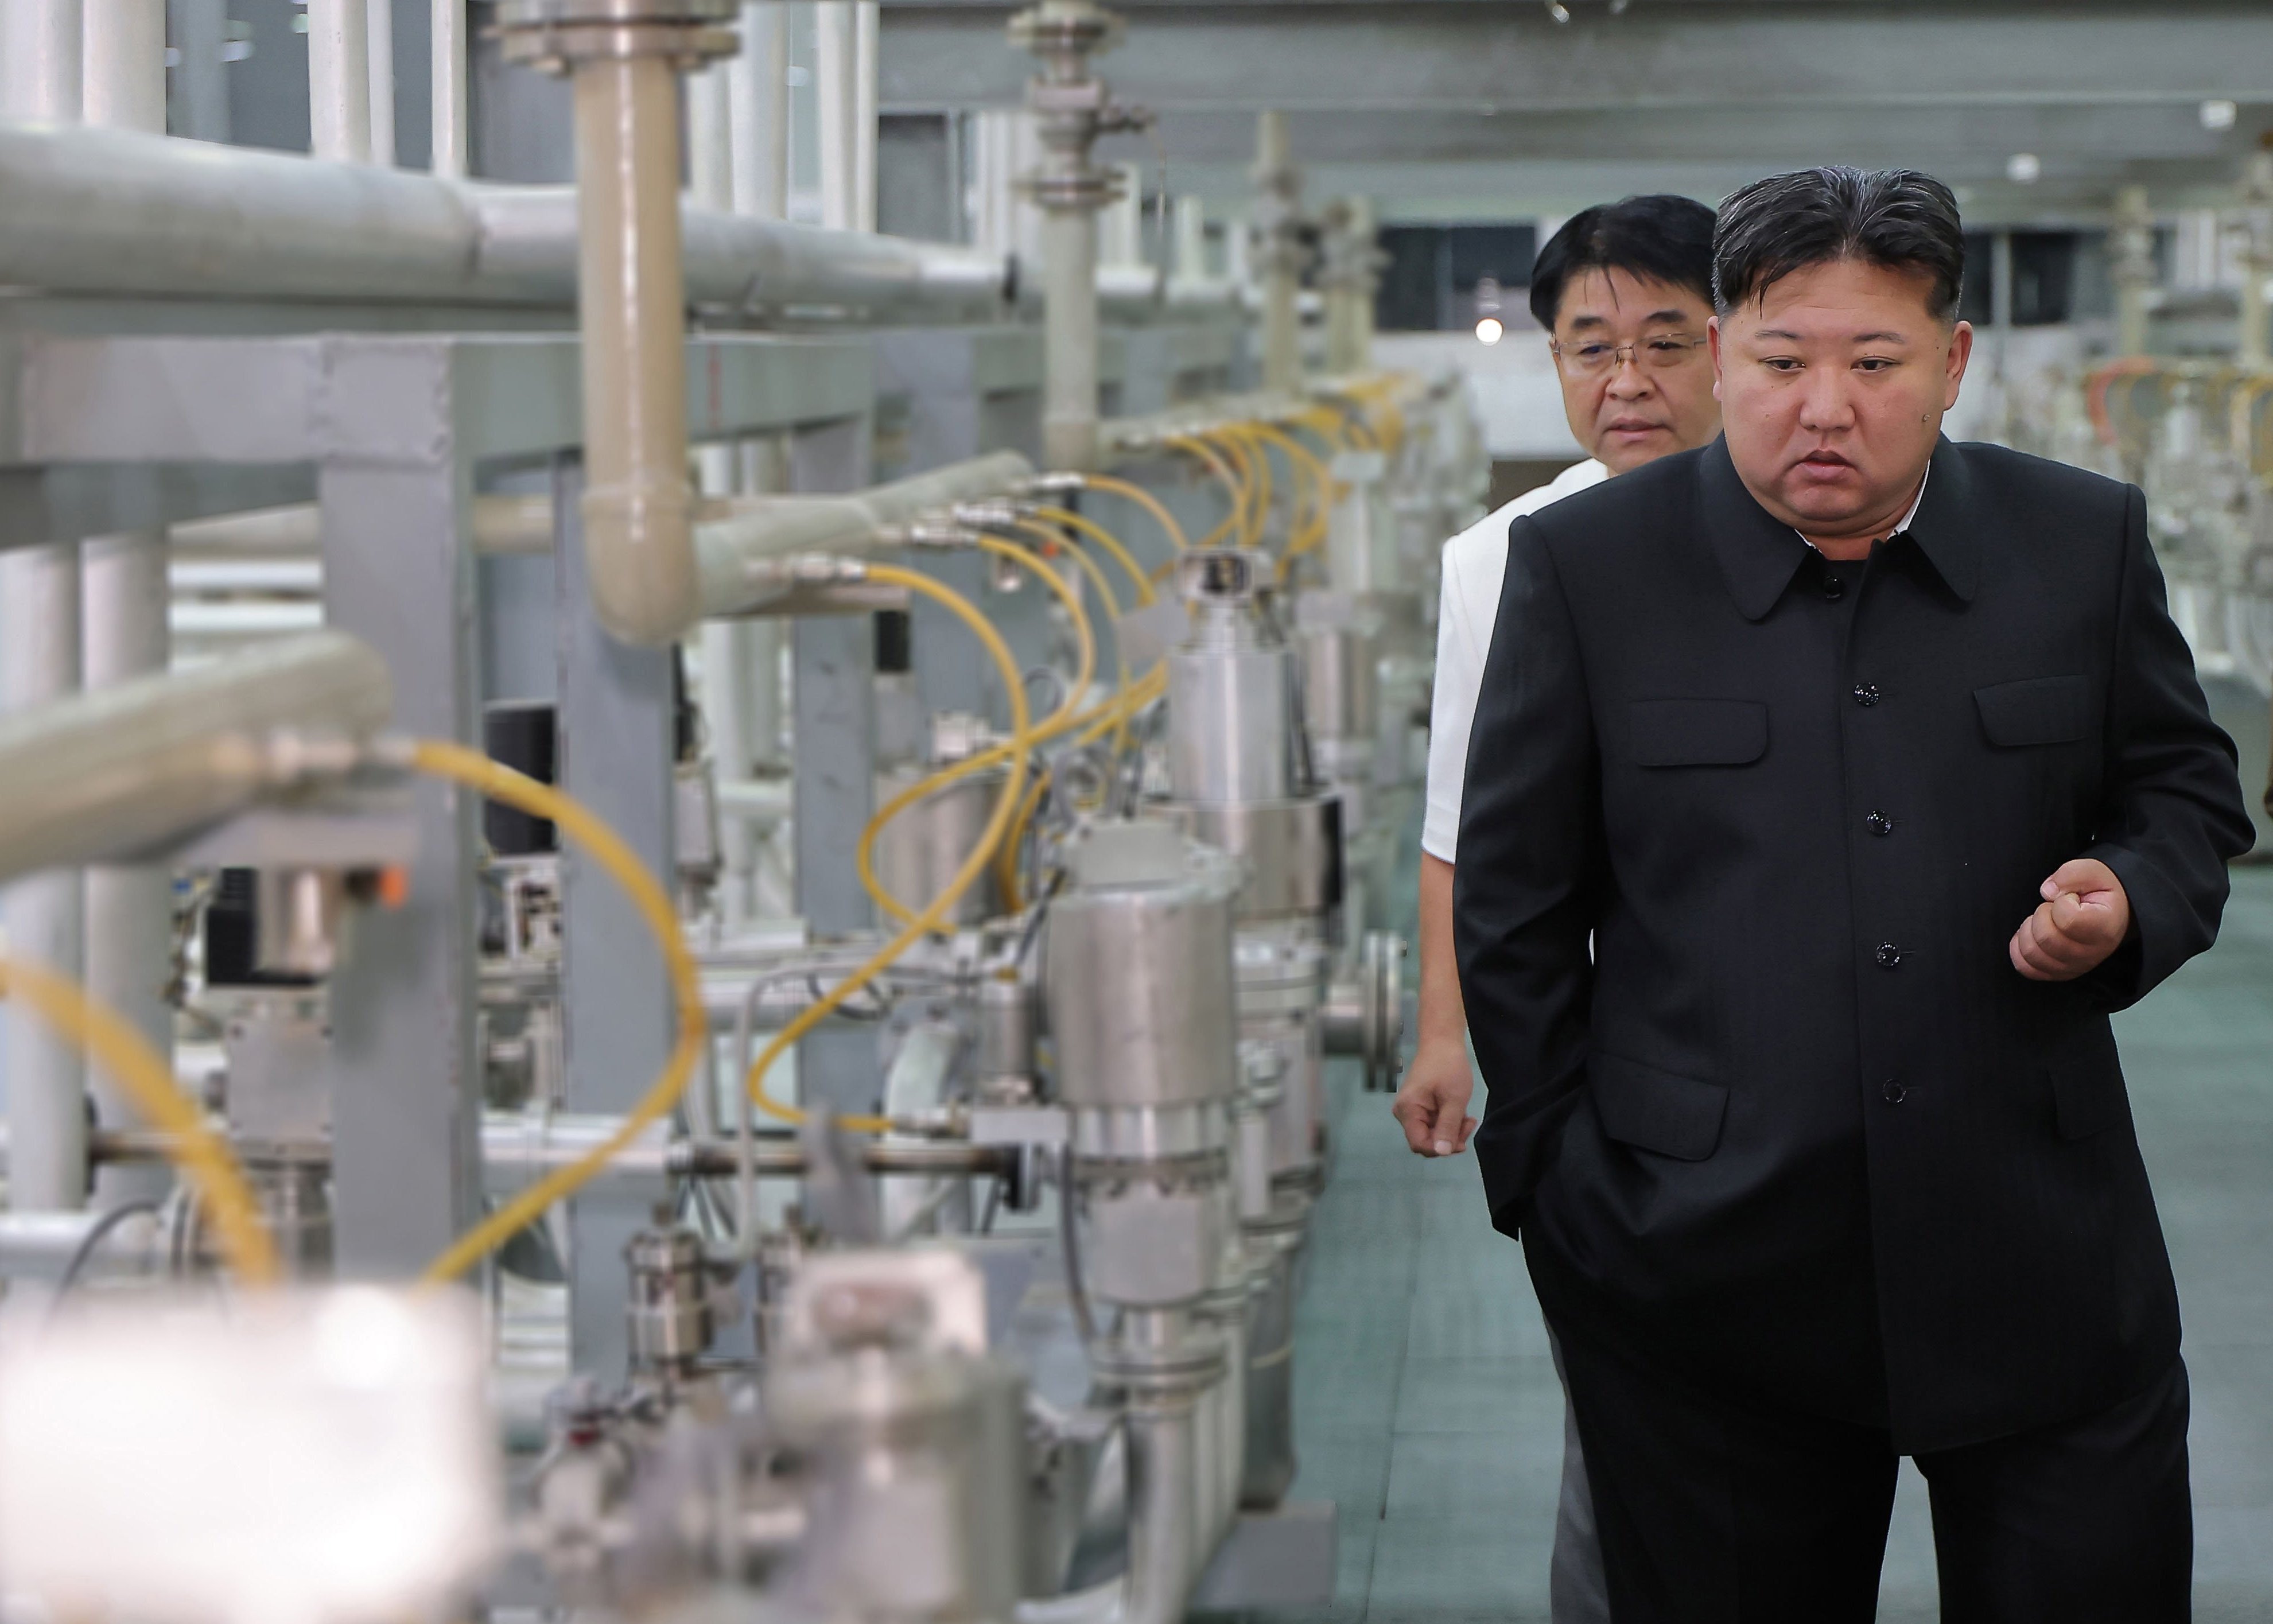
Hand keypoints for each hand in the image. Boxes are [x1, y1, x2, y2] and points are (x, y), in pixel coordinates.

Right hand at [1392, 1041, 1478, 1157]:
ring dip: (1451, 1131)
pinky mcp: (1419, 1108)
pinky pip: (1432, 1125)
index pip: (1420, 1144)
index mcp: (1407, 1110)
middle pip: (1425, 1141)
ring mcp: (1411, 1110)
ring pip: (1431, 1135)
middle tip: (1468, 1124)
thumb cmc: (1448, 1066)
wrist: (1442, 1042)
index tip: (1462, 1139)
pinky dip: (1448, 1123)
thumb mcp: (1454, 1099)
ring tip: (1467, 1117)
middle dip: (1448, 1139)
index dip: (1440, 1148)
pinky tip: (1460, 1114)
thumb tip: (1442, 1152)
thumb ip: (1448, 1127)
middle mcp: (1404, 1113)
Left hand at [2009, 858, 2131, 981]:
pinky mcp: (2058, 972)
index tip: (2071, 898)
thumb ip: (2071, 874)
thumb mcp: (2094, 871)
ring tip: (2046, 920)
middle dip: (2041, 914)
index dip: (2060, 902)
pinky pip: (2026, 967)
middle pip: (2045, 937)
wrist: (2113, 914)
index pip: (2066, 919)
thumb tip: (2047, 892)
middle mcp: (2091, 953)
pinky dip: (2020, 948)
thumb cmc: (2101, 893)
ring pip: (2032, 953)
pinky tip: (2031, 933)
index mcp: (2104, 928)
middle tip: (2054, 908)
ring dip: (2029, 929)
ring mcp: (2074, 966)